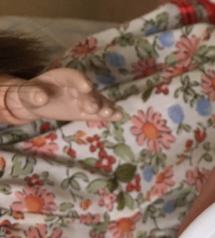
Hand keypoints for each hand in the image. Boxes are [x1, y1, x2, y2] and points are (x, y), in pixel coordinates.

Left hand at [3, 68, 121, 123]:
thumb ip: (33, 93)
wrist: (36, 102)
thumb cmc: (31, 93)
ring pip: (97, 101)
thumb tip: (41, 98)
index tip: (86, 87)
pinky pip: (99, 112)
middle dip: (92, 99)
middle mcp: (77, 86)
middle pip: (88, 91)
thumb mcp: (27, 92)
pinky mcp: (88, 111)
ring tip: (109, 114)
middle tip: (94, 109)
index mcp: (63, 77)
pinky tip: (118, 117)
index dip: (80, 80)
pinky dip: (109, 114)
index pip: (73, 76)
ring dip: (104, 107)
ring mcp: (85, 99)